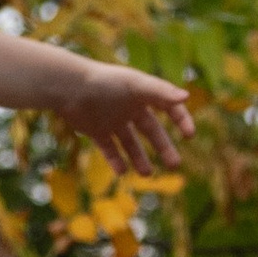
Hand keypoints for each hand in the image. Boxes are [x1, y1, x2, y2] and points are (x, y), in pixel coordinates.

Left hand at [53, 55, 195, 175]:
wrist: (68, 88)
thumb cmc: (103, 81)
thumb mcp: (135, 85)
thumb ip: (161, 92)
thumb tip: (187, 97)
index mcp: (141, 93)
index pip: (168, 107)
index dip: (181, 119)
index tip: (189, 135)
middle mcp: (129, 107)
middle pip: (152, 130)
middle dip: (164, 147)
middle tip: (174, 165)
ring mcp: (112, 120)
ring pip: (131, 143)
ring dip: (139, 159)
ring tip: (147, 175)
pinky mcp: (96, 130)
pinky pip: (109, 149)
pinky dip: (115, 161)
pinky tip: (122, 172)